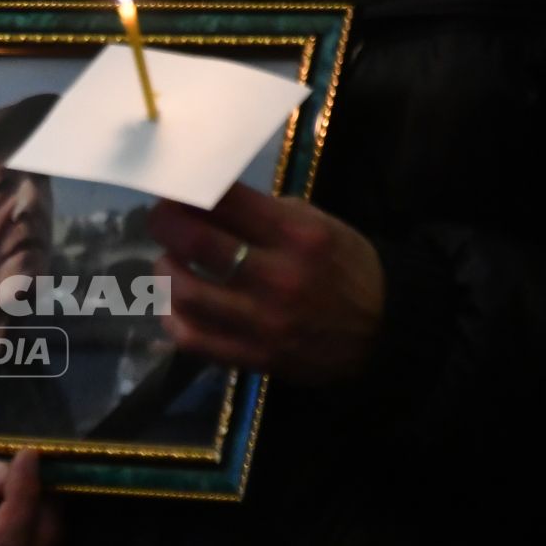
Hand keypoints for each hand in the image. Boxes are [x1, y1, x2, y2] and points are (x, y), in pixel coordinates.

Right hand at [0, 450, 62, 545]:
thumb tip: (2, 472)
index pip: (4, 542)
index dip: (22, 495)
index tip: (27, 455)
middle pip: (36, 541)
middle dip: (36, 494)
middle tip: (18, 464)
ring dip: (42, 507)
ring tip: (11, 490)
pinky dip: (41, 525)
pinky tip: (17, 516)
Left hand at [148, 184, 384, 383]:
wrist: (386, 330)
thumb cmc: (346, 268)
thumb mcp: (319, 226)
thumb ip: (264, 214)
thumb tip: (206, 203)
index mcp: (299, 236)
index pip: (226, 203)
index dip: (188, 192)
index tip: (174, 189)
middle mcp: (279, 277)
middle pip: (197, 243)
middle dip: (166, 225)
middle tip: (159, 220)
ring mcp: (264, 321)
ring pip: (187, 292)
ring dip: (166, 271)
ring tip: (168, 262)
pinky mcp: (255, 356)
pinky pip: (194, 339)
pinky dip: (173, 319)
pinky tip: (175, 305)